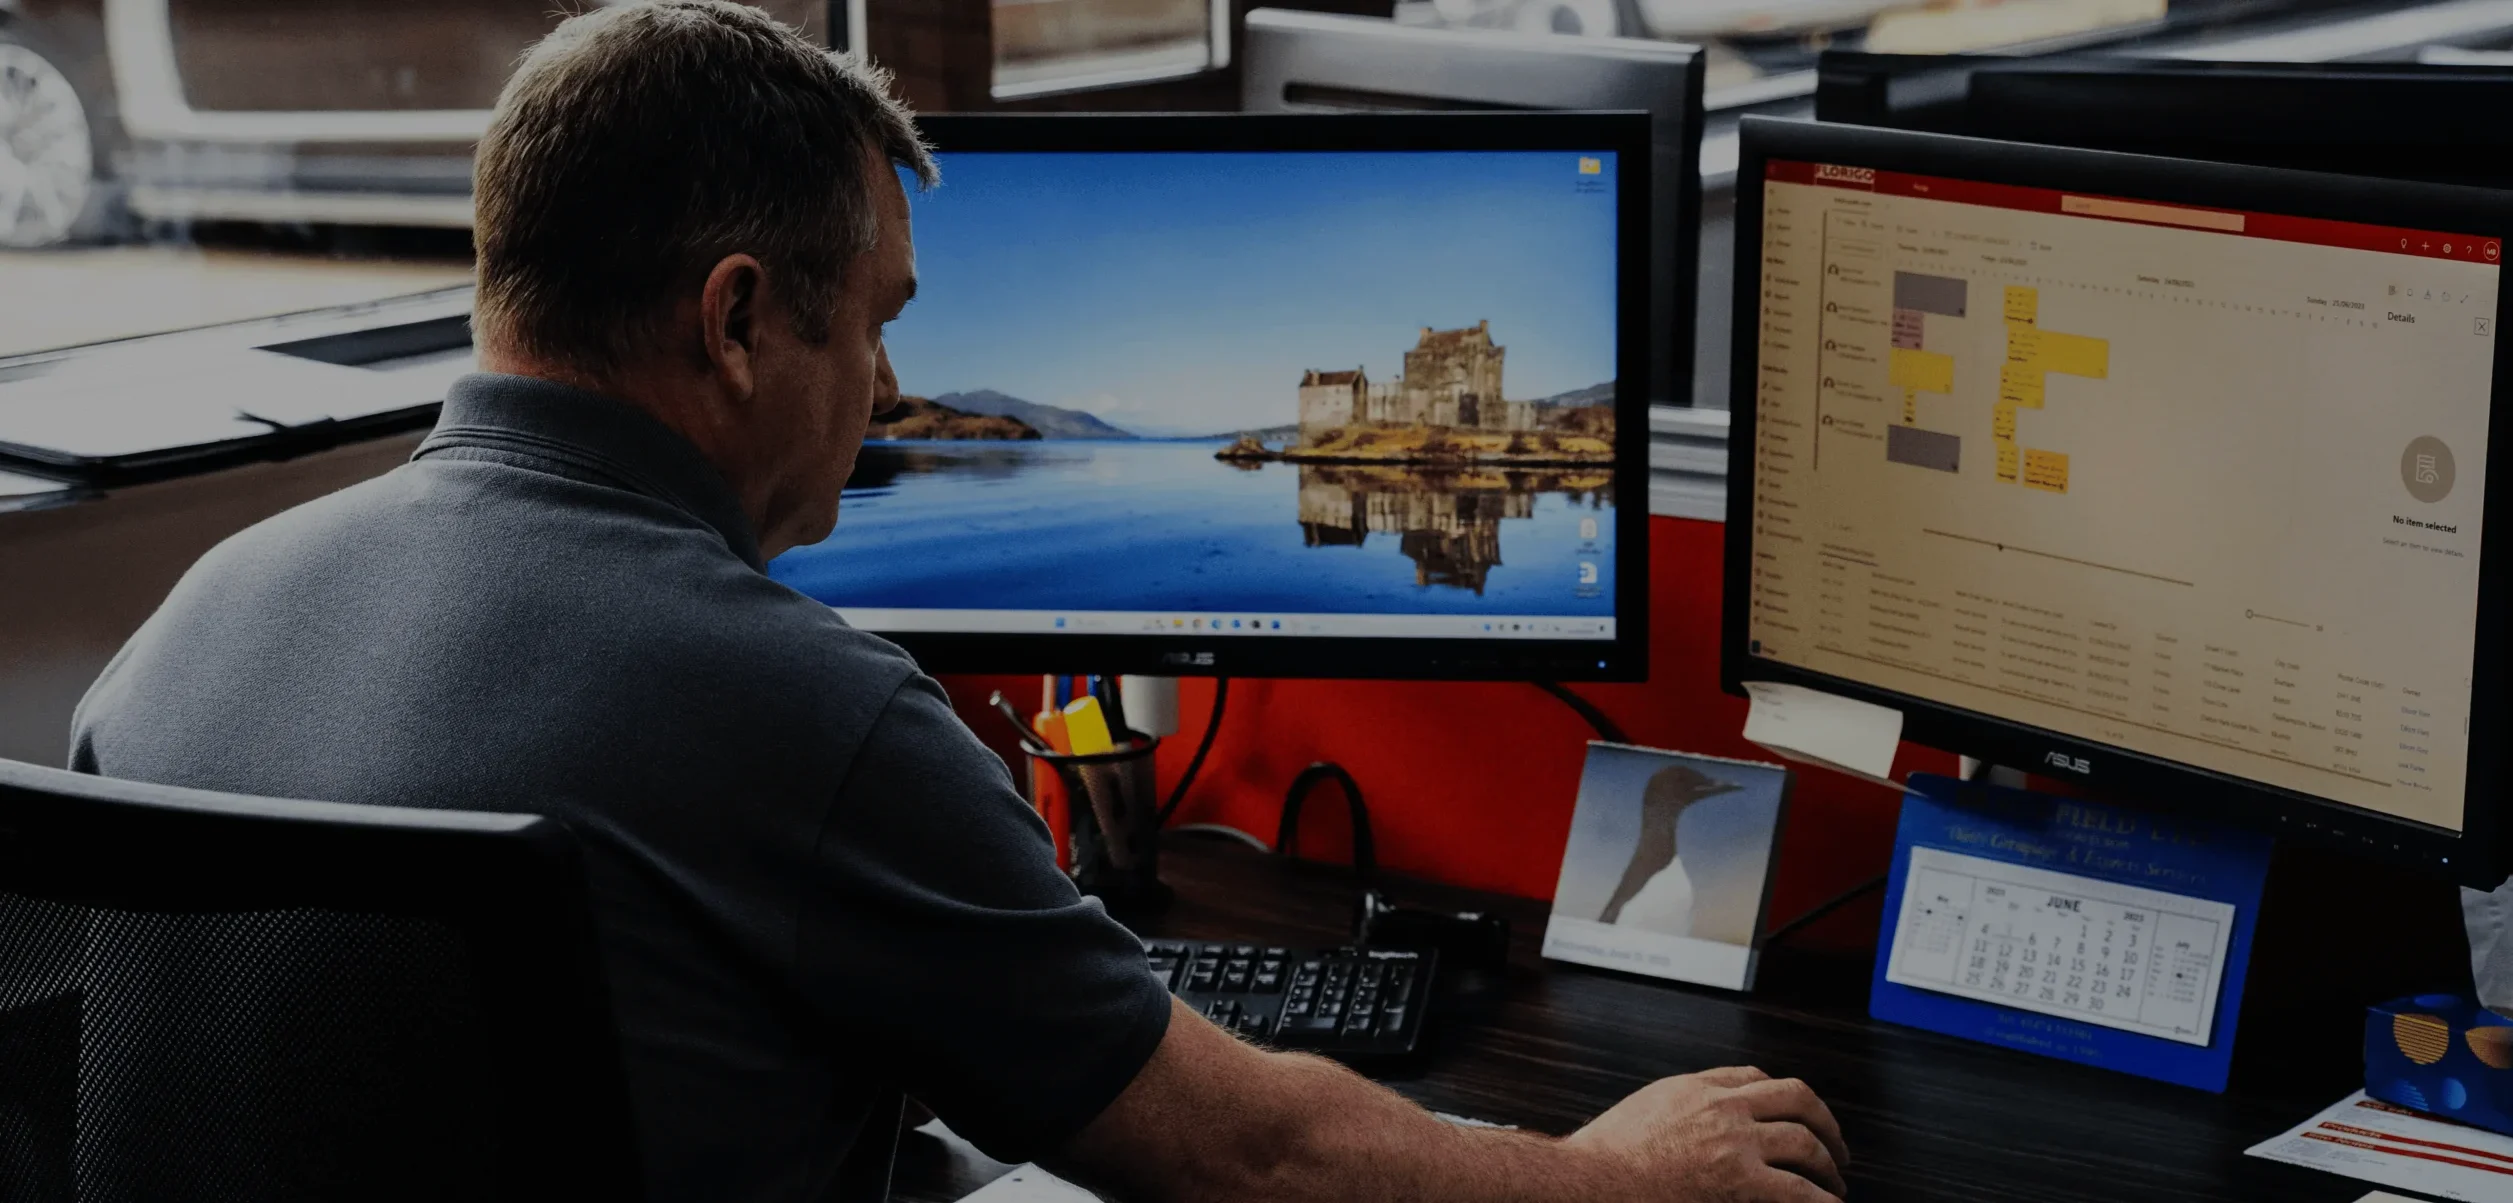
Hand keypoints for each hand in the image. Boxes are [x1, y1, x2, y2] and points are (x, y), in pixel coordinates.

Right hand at [1566, 1066, 1848, 1201]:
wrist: (1590, 1180)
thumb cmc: (1605, 1156)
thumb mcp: (1644, 1108)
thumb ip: (1677, 1105)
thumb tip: (1693, 1116)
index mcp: (1696, 1088)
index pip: (1754, 1077)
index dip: (1781, 1095)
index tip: (1792, 1112)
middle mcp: (1722, 1108)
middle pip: (1794, 1098)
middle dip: (1823, 1122)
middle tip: (1834, 1145)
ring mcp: (1734, 1142)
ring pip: (1804, 1140)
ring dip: (1828, 1162)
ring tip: (1835, 1181)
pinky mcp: (1740, 1181)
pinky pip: (1798, 1190)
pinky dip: (1823, 1200)